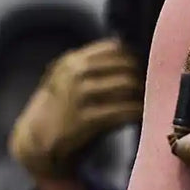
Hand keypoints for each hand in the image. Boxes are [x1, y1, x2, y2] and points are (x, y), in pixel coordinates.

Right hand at [9, 37, 143, 179]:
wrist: (35, 141)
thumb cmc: (60, 109)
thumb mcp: (67, 79)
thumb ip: (92, 67)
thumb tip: (132, 54)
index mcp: (72, 60)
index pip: (115, 47)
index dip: (134, 57)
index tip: (145, 67)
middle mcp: (75, 73)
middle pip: (125, 65)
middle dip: (143, 75)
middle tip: (153, 86)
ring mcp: (79, 96)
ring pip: (127, 85)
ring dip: (143, 93)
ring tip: (151, 100)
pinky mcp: (86, 120)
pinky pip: (123, 111)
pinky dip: (137, 112)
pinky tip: (142, 115)